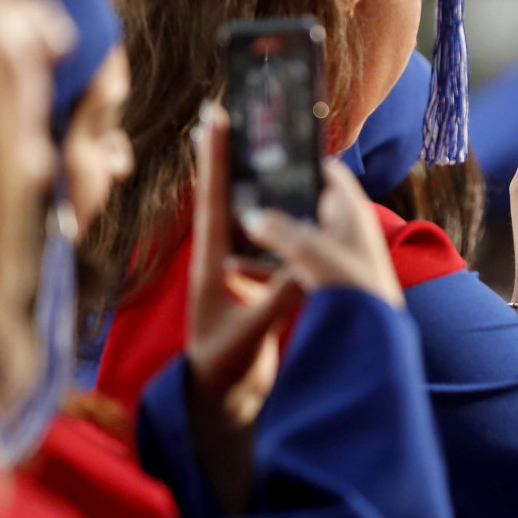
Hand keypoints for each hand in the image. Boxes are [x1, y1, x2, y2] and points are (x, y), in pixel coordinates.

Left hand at [184, 102, 304, 512]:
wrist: (216, 403)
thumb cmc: (224, 370)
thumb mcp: (253, 333)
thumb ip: (278, 298)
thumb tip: (306, 262)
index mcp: (211, 268)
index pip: (213, 204)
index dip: (214, 161)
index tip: (213, 119)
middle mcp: (216, 262)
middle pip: (219, 197)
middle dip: (222, 156)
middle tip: (222, 113)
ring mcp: (229, 272)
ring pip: (235, 214)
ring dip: (242, 180)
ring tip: (249, 144)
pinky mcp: (246, 286)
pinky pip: (255, 238)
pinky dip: (264, 213)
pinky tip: (280, 200)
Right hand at [240, 160, 403, 306]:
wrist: (373, 337)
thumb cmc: (351, 286)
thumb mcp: (307, 251)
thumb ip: (276, 229)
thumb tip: (251, 217)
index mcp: (350, 209)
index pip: (329, 171)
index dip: (303, 160)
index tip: (272, 157)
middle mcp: (346, 228)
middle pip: (307, 203)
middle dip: (276, 200)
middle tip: (243, 193)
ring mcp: (337, 256)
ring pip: (296, 236)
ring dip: (268, 235)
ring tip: (233, 230)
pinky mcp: (328, 281)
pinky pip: (293, 265)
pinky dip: (269, 264)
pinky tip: (238, 269)